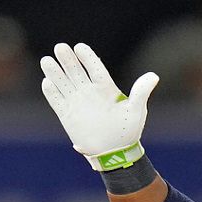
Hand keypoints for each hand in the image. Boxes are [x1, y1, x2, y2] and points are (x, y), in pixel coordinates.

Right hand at [40, 43, 158, 170]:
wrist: (114, 153)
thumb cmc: (128, 131)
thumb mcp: (136, 111)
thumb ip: (141, 92)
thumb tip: (154, 75)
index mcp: (106, 89)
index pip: (95, 68)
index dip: (87, 58)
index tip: (79, 47)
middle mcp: (90, 92)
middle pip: (76, 71)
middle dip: (68, 60)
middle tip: (60, 48)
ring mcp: (77, 102)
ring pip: (64, 83)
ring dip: (55, 72)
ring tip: (47, 60)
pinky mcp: (67, 115)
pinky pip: (56, 101)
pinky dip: (51, 93)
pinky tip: (47, 83)